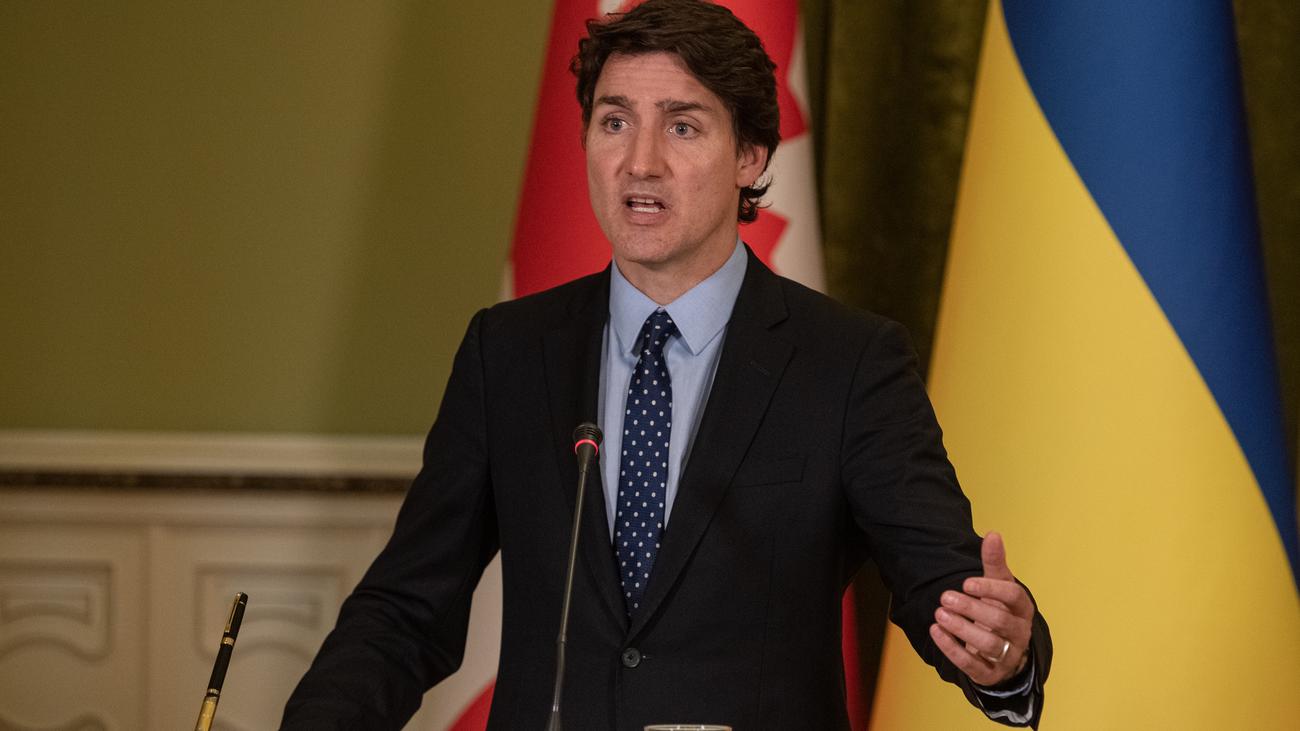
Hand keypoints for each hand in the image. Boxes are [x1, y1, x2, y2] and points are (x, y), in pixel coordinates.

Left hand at [929, 532, 1033, 686]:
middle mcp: (1020, 633)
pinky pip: (973, 665)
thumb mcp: (998, 585)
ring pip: (988, 645)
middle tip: (945, 596)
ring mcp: (1007, 656)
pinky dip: (952, 649)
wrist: (1003, 650)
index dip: (990, 589)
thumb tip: (993, 534)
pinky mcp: (991, 673)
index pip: (1013, 597)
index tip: (966, 582)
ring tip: (939, 614)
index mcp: (1023, 609)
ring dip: (962, 629)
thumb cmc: (999, 610)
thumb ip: (994, 562)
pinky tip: (935, 632)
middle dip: (971, 609)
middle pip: (999, 622)